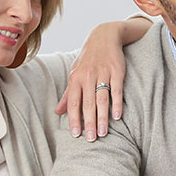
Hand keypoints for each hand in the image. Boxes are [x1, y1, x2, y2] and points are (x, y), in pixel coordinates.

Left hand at [56, 16, 150, 140]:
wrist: (104, 36)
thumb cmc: (88, 59)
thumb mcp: (75, 73)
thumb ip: (68, 94)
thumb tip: (58, 112)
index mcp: (75, 78)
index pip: (73, 102)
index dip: (74, 119)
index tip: (76, 135)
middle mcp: (88, 76)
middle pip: (87, 104)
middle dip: (89, 123)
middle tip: (91, 139)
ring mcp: (103, 73)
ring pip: (102, 99)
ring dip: (102, 118)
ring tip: (103, 133)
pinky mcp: (117, 72)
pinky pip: (116, 90)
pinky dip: (117, 104)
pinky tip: (117, 116)